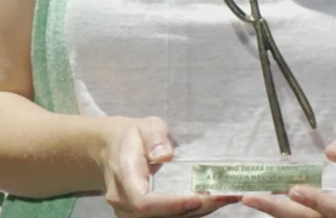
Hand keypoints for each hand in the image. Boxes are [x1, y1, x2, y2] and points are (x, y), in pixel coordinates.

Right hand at [100, 115, 239, 217]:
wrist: (113, 149)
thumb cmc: (134, 136)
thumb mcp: (146, 126)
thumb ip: (155, 137)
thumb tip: (165, 155)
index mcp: (124, 174)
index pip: (144, 201)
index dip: (171, 204)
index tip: (196, 198)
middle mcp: (123, 199)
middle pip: (156, 215)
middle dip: (191, 209)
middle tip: (222, 197)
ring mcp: (128, 211)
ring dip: (194, 212)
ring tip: (222, 199)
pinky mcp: (138, 215)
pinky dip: (188, 212)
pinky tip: (209, 202)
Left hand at [240, 121, 335, 217]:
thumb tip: (330, 153)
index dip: (319, 203)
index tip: (295, 189)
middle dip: (284, 211)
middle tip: (253, 197)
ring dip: (279, 212)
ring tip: (252, 198)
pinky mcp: (328, 212)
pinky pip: (306, 216)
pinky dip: (283, 210)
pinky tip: (264, 198)